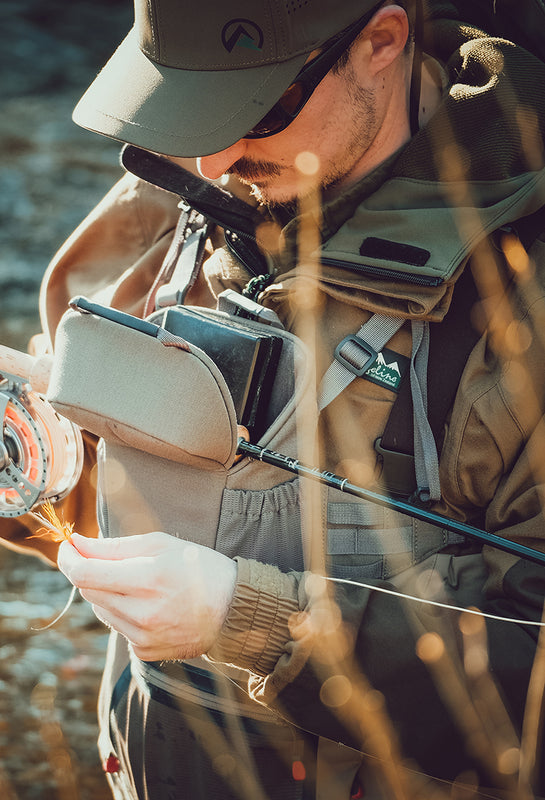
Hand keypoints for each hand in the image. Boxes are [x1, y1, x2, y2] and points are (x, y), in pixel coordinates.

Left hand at [57, 532, 236, 661]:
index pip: (85, 573)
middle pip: (89, 591)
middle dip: (90, 571)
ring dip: (108, 592)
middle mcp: (143, 612)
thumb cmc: (199, 567)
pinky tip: (150, 604)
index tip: (66, 547)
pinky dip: (124, 612)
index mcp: (148, 579)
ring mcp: (143, 636)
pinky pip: (118, 627)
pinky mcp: (145, 651)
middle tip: (103, 558)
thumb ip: (113, 546)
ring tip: (138, 582)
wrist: (233, 609)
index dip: (68, 558)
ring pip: (101, 609)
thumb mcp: (161, 544)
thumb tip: (76, 544)